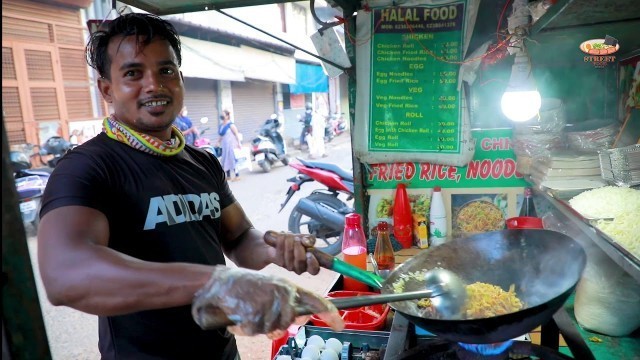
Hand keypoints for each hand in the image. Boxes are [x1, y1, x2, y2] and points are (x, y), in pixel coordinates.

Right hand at [191, 266, 343, 335]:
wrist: (218, 282)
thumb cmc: (245, 286)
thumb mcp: (270, 287)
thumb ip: (286, 301)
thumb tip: (298, 318)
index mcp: (286, 286)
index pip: (315, 300)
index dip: (329, 312)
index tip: (340, 324)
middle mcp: (281, 294)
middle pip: (288, 322)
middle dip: (274, 323)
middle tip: (259, 315)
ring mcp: (268, 305)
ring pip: (271, 328)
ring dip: (257, 324)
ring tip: (246, 310)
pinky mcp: (254, 315)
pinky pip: (254, 330)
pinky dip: (244, 327)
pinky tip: (238, 314)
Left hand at [264, 231, 319, 274]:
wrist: (281, 242)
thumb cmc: (297, 242)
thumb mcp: (306, 239)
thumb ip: (309, 240)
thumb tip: (306, 242)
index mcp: (310, 265)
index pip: (314, 269)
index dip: (312, 262)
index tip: (309, 253)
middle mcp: (300, 269)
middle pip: (300, 260)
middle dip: (298, 246)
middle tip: (297, 238)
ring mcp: (290, 267)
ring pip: (290, 255)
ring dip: (289, 241)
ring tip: (289, 234)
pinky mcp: (280, 262)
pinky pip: (281, 251)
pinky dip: (281, 240)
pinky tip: (283, 234)